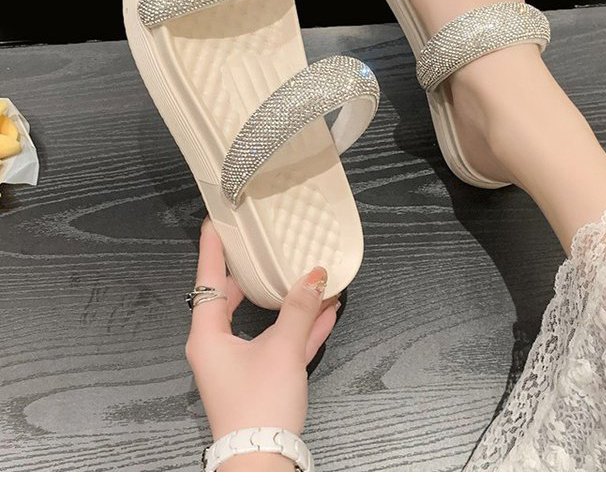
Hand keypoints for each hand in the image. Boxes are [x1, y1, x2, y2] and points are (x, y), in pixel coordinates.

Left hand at [186, 219, 338, 470]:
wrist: (264, 461)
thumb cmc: (259, 401)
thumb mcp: (282, 350)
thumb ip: (299, 309)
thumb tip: (316, 274)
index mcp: (208, 334)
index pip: (207, 278)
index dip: (213, 247)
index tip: (216, 219)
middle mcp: (218, 344)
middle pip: (233, 296)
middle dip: (254, 271)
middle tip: (264, 241)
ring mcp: (240, 361)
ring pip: (263, 319)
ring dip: (287, 299)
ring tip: (308, 272)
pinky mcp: (262, 377)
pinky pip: (280, 341)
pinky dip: (300, 325)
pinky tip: (326, 308)